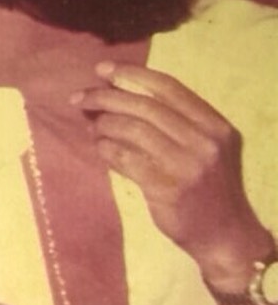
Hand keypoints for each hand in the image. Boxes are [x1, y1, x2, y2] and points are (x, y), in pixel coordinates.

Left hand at [73, 62, 270, 283]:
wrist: (224, 234)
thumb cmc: (207, 191)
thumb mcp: (203, 151)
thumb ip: (174, 127)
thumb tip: (120, 103)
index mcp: (214, 124)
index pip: (169, 88)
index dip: (133, 75)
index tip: (102, 70)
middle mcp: (204, 140)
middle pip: (147, 107)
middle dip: (108, 97)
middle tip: (80, 98)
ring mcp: (187, 164)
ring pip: (135, 130)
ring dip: (104, 125)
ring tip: (90, 126)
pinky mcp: (168, 187)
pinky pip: (128, 160)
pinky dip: (108, 150)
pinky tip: (98, 148)